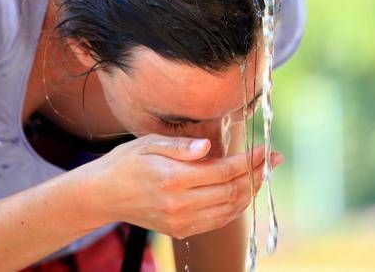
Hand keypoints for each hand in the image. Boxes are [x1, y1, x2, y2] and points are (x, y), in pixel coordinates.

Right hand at [81, 134, 282, 238]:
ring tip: (263, 173)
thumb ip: (180, 146)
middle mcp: (180, 204)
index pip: (224, 171)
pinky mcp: (180, 230)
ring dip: (251, 192)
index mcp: (174, 179)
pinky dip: (236, 207)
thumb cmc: (125, 163)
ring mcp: (181, 221)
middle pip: (232, 191)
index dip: (249, 160)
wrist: (102, 195)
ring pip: (229, 210)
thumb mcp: (148, 143)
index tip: (265, 149)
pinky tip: (243, 191)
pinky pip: (217, 221)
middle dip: (257, 174)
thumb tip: (208, 146)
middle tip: (272, 159)